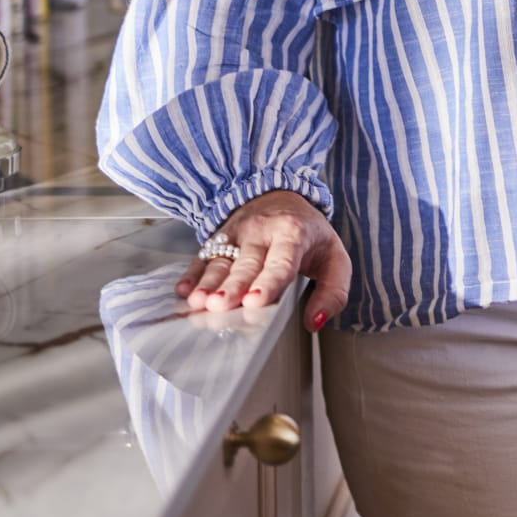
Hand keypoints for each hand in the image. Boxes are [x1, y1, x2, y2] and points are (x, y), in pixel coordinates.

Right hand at [177, 189, 352, 330]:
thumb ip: (333, 292)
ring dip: (207, 283)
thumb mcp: (334, 257)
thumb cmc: (309, 234)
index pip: (281, 262)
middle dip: (232, 286)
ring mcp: (237, 232)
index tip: (255, 300)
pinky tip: (182, 290)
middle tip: (220, 305)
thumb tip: (315, 321)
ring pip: (221, 261)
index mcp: (294, 234)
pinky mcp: (219, 236)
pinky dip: (191, 274)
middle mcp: (262, 231)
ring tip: (197, 302)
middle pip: (246, 265)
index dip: (268, 282)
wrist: (281, 195)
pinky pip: (203, 256)